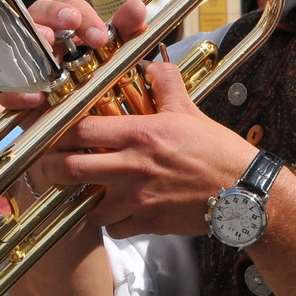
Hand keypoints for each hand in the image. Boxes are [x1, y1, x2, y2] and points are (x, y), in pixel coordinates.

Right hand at [0, 0, 150, 113]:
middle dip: (53, 15)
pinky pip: (6, 91)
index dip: (82, 15)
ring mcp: (20, 65)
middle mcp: (39, 40)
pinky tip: (37, 97)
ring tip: (48, 43)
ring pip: (15, 45)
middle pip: (36, 15)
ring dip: (32, 42)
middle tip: (70, 23)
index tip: (99, 35)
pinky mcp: (11, 97)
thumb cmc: (85, 79)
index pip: (68, 8)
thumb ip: (122, 30)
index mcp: (62, 27)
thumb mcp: (106, 55)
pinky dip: (19, 94)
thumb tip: (138, 7)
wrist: (70, 121)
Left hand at [38, 62, 258, 237]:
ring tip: (90, 191)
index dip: (57, 131)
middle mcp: (132, 167)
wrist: (244, 191)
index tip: (53, 133)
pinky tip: (119, 212)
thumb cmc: (218, 152)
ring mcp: (137, 199)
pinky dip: (111, 223)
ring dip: (84, 200)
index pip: (79, 129)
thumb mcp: (189, 111)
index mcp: (140, 134)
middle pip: (69, 169)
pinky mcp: (147, 223)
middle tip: (52, 166)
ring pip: (87, 206)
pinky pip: (113, 229)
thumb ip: (165, 84)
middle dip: (51, 169)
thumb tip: (153, 66)